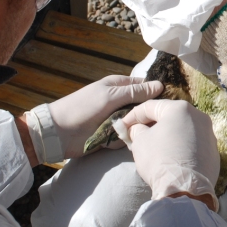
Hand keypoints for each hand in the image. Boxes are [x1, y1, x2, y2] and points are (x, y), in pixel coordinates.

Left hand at [23, 75, 163, 162]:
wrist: (59, 132)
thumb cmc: (83, 108)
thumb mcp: (111, 96)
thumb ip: (135, 92)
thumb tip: (160, 85)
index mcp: (119, 86)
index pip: (144, 86)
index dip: (155, 92)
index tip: (167, 101)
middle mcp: (119, 102)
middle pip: (143, 107)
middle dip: (144, 115)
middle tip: (149, 121)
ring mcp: (116, 120)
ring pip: (136, 124)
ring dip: (133, 129)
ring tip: (128, 132)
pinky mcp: (111, 136)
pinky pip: (125, 137)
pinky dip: (121, 140)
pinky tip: (115, 141)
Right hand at [121, 99, 219, 210]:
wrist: (184, 189)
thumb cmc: (160, 159)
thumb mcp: (140, 141)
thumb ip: (137, 129)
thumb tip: (137, 128)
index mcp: (180, 109)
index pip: (150, 107)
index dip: (133, 116)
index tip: (123, 126)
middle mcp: (199, 117)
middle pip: (169, 117)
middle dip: (151, 125)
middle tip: (136, 135)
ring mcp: (209, 135)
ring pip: (182, 130)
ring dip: (167, 135)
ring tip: (153, 147)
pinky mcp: (213, 152)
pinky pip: (192, 144)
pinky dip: (180, 147)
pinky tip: (171, 157)